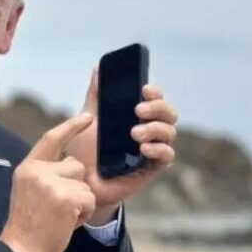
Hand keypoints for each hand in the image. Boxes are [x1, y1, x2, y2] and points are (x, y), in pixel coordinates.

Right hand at [0, 113, 97, 251]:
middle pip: (76, 166)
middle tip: (58, 208)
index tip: (87, 118)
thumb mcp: (29, 190)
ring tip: (61, 216)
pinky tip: (66, 223)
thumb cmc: (28, 225)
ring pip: (84, 185)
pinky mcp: (67, 198)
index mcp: (28, 167)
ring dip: (80, 202)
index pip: (51, 139)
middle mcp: (38, 171)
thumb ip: (46, 174)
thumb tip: (72, 163)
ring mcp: (52, 184)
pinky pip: (89, 200)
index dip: (70, 127)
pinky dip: (83, 214)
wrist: (21, 250)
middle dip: (76, 186)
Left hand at [66, 67, 178, 222]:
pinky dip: (158, 149)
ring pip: (170, 132)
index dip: (154, 92)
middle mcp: (149, 129)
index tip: (144, 89)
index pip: (155, 98)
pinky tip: (144, 148)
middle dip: (157, 108)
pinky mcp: (153, 168)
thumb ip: (95, 97)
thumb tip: (97, 69)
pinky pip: (167, 155)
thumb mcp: (87, 120)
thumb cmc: (86, 151)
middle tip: (138, 110)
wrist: (82, 182)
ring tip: (134, 133)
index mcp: (136, 115)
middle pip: (168, 113)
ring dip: (155, 129)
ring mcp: (153, 148)